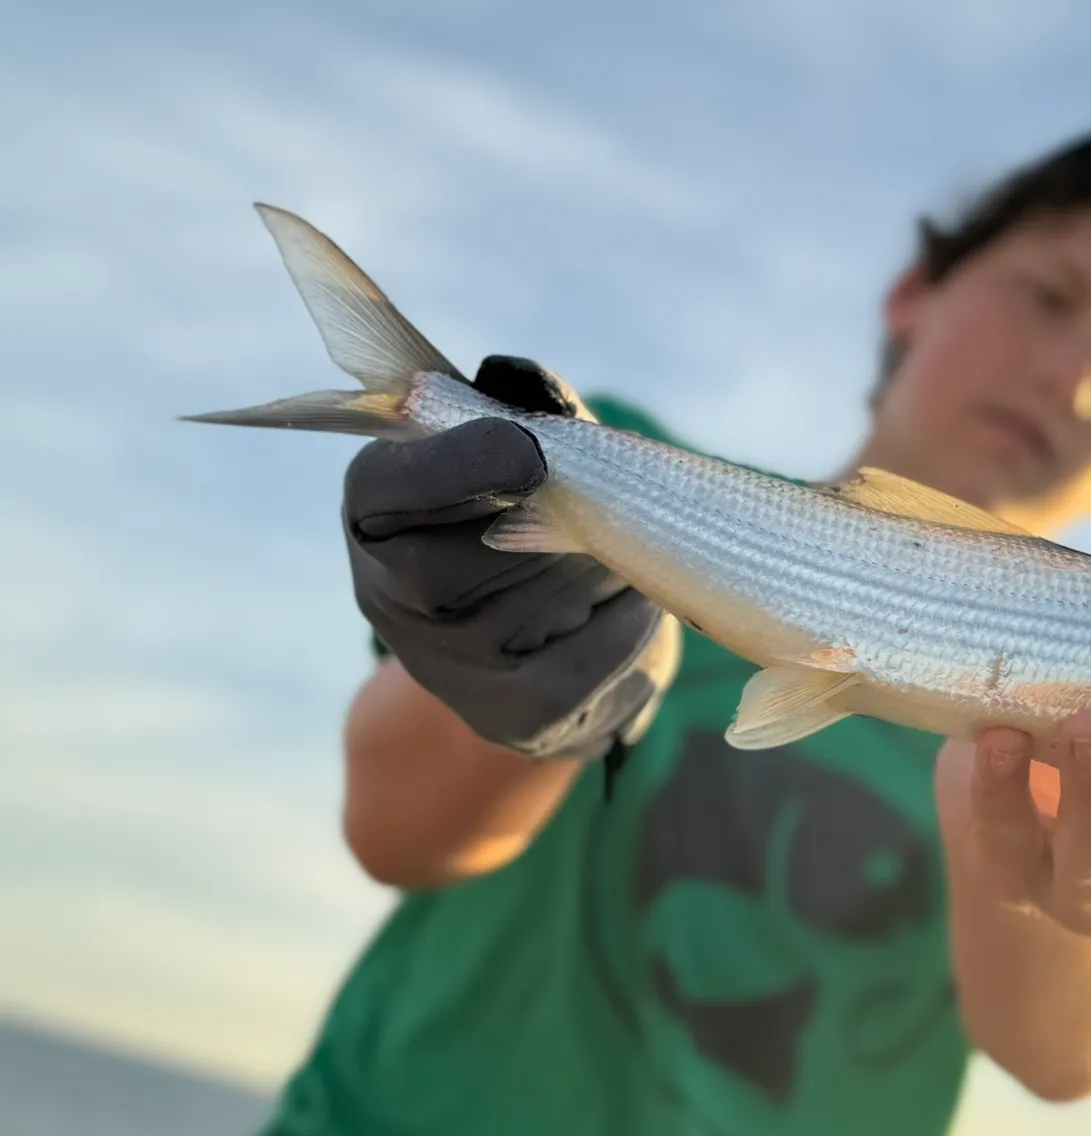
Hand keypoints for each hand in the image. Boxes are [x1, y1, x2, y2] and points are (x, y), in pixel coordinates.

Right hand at [343, 355, 671, 759]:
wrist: (553, 649)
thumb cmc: (537, 518)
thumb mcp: (524, 451)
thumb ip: (526, 410)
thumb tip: (524, 381)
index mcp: (377, 518)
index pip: (385, 490)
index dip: (454, 466)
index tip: (527, 447)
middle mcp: (393, 602)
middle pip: (461, 560)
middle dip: (547, 523)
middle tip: (589, 505)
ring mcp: (453, 672)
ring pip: (547, 598)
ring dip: (601, 562)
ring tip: (605, 553)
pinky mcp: (521, 718)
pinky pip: (601, 651)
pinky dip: (632, 615)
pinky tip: (624, 602)